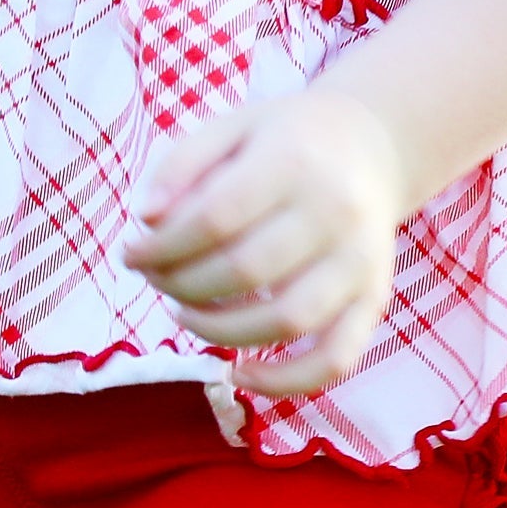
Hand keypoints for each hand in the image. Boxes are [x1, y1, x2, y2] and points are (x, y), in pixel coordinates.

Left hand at [120, 87, 410, 398]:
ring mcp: (360, 262)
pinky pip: (335, 359)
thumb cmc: (288, 138)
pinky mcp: (374, 299)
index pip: (215, 217)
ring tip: (185, 313)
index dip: (162, 246)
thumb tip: (145, 220)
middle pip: (244, 271)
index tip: (132, 254)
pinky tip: (240, 374)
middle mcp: (335, 212)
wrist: (373, 144)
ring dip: (218, 331)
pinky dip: (286, 382)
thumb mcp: (233, 125)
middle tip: (156, 279)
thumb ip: (183, 163)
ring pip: (285, 321)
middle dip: (182, 286)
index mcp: (294, 162)